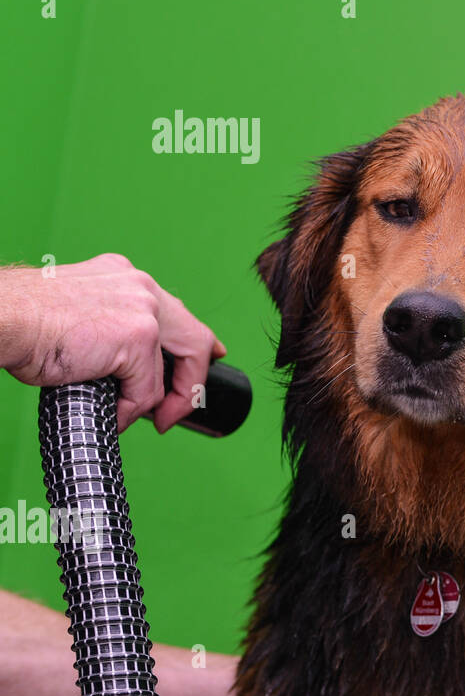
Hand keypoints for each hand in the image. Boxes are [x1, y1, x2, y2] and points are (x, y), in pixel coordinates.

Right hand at [0, 253, 225, 432]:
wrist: (4, 319)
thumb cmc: (24, 324)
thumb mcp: (78, 318)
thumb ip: (110, 333)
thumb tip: (125, 372)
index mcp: (124, 278)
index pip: (175, 311)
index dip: (197, 341)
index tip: (212, 358)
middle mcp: (141, 288)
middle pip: (193, 338)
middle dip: (191, 381)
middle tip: (173, 413)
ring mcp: (143, 311)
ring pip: (167, 371)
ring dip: (153, 403)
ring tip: (129, 417)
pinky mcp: (138, 337)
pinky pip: (146, 389)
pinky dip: (130, 409)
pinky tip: (112, 414)